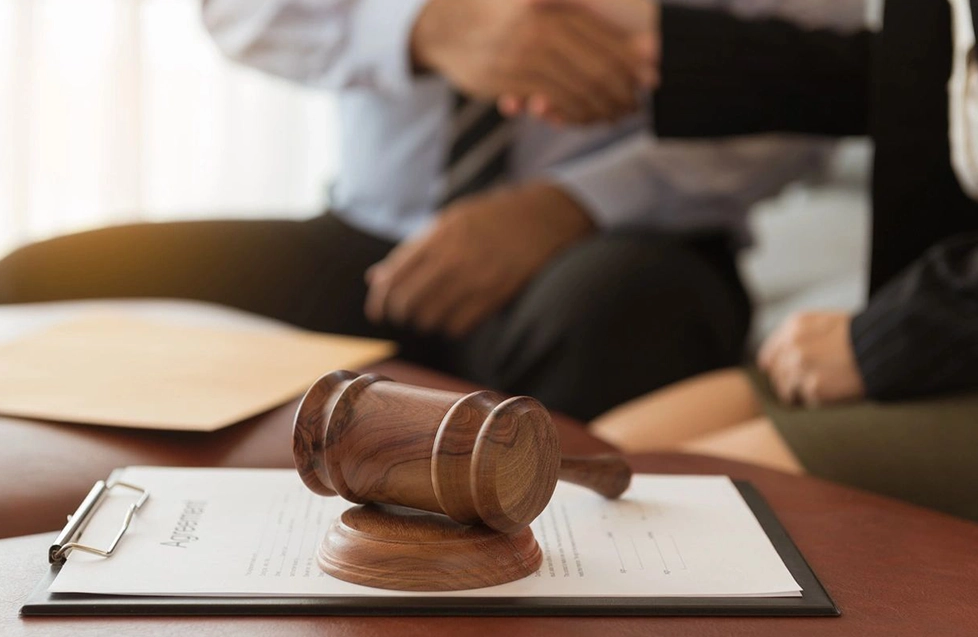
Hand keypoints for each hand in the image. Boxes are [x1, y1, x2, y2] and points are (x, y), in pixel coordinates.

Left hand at [364, 183, 594, 337]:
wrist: (542, 217)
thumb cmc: (491, 218)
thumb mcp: (448, 222)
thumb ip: (412, 250)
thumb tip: (375, 277)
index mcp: (438, 236)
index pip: (394, 277)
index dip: (380, 300)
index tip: (378, 312)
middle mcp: (453, 258)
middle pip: (407, 302)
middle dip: (400, 314)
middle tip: (405, 315)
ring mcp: (476, 278)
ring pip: (430, 318)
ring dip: (425, 322)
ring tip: (430, 315)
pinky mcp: (496, 295)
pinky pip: (458, 326)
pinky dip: (450, 327)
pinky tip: (454, 318)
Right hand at [411, 0, 655, 124]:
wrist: (446, 25)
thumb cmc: (502, 11)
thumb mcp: (538, 2)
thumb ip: (579, 16)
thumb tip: (641, 44)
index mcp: (553, 5)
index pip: (606, 39)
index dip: (633, 62)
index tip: (652, 77)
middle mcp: (540, 28)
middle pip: (597, 69)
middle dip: (621, 92)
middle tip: (634, 105)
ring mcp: (522, 56)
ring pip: (576, 91)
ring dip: (600, 109)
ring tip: (614, 115)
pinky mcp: (507, 81)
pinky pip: (551, 105)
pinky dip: (572, 115)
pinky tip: (583, 119)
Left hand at [758, 312, 866, 407]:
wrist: (885, 347)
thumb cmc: (859, 336)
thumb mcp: (823, 323)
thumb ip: (796, 337)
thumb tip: (767, 362)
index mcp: (794, 328)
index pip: (768, 356)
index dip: (775, 369)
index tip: (783, 377)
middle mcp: (793, 347)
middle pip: (776, 375)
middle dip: (789, 383)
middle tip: (808, 385)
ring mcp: (802, 368)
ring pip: (786, 391)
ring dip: (800, 394)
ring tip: (821, 389)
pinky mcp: (814, 388)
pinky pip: (806, 401)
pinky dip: (817, 400)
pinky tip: (833, 391)